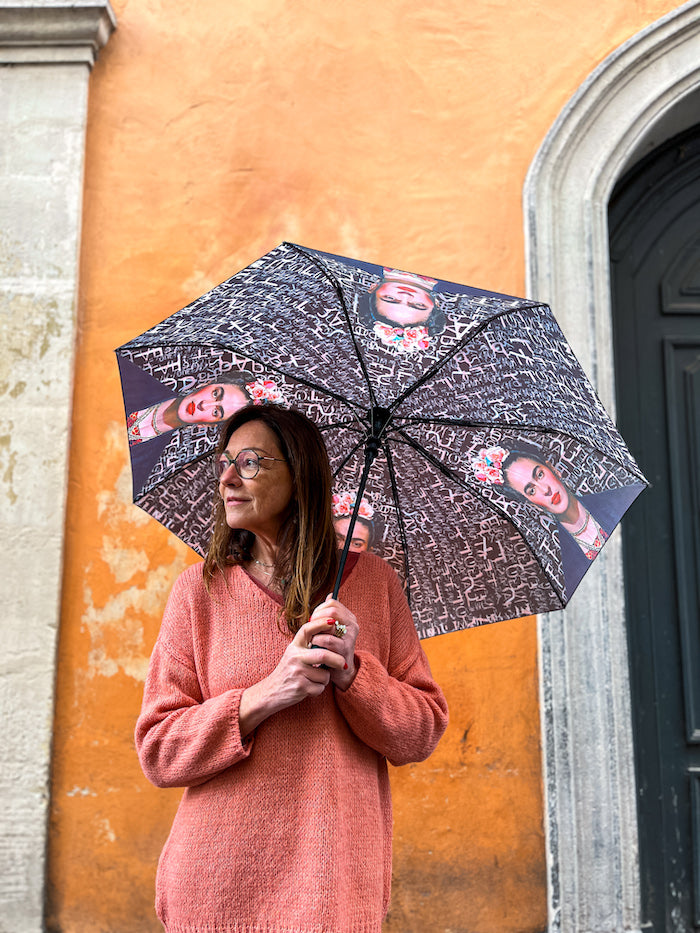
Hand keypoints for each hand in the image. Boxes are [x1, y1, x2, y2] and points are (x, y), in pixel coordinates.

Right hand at [239, 618, 345, 736]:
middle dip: (337, 660)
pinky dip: (318, 689)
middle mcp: (294, 657)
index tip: (333, 621)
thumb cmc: (288, 671)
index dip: (320, 623)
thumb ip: (308, 646)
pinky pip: (320, 688)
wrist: (271, 692)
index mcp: (294, 646)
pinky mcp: (300, 687)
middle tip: (343, 663)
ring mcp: (297, 672)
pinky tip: (309, 688)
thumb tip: (330, 633)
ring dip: (324, 679)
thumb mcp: (294, 654)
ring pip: (324, 674)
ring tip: (315, 679)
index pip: (307, 629)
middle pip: (323, 655)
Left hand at [309, 595, 358, 690]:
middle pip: (332, 611)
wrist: (337, 671)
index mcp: (349, 618)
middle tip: (311, 628)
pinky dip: (317, 642)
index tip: (313, 619)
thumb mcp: (331, 629)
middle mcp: (353, 625)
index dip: (319, 609)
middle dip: (317, 618)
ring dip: (316, 632)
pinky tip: (316, 647)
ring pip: (329, 624)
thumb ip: (329, 613)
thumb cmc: (331, 648)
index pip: (332, 603)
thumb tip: (330, 594)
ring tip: (314, 639)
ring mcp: (350, 637)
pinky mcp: (345, 650)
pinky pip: (326, 640)